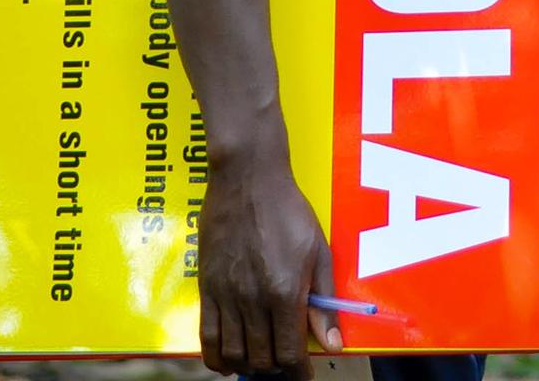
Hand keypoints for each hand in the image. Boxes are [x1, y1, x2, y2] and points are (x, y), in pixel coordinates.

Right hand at [197, 151, 340, 377]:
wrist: (247, 178)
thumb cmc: (288, 210)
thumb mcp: (318, 251)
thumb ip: (323, 302)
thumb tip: (332, 342)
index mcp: (284, 292)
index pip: (290, 354)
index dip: (299, 372)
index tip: (304, 374)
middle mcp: (252, 299)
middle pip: (261, 359)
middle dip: (276, 368)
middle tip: (284, 361)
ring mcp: (226, 294)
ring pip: (233, 354)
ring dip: (249, 365)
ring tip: (260, 358)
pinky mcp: (206, 287)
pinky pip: (206, 337)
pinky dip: (216, 358)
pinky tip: (228, 361)